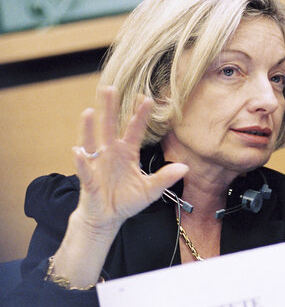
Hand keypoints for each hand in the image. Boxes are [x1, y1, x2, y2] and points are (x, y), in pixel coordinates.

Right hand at [72, 86, 187, 240]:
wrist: (107, 218)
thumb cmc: (127, 201)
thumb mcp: (151, 190)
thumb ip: (165, 178)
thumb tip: (185, 167)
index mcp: (127, 153)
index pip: (134, 130)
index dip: (139, 115)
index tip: (146, 98)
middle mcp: (111, 153)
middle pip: (109, 127)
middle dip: (110, 109)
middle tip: (110, 88)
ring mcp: (97, 164)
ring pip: (92, 142)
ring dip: (90, 128)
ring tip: (89, 111)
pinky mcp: (88, 180)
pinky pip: (84, 169)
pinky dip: (80, 161)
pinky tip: (78, 151)